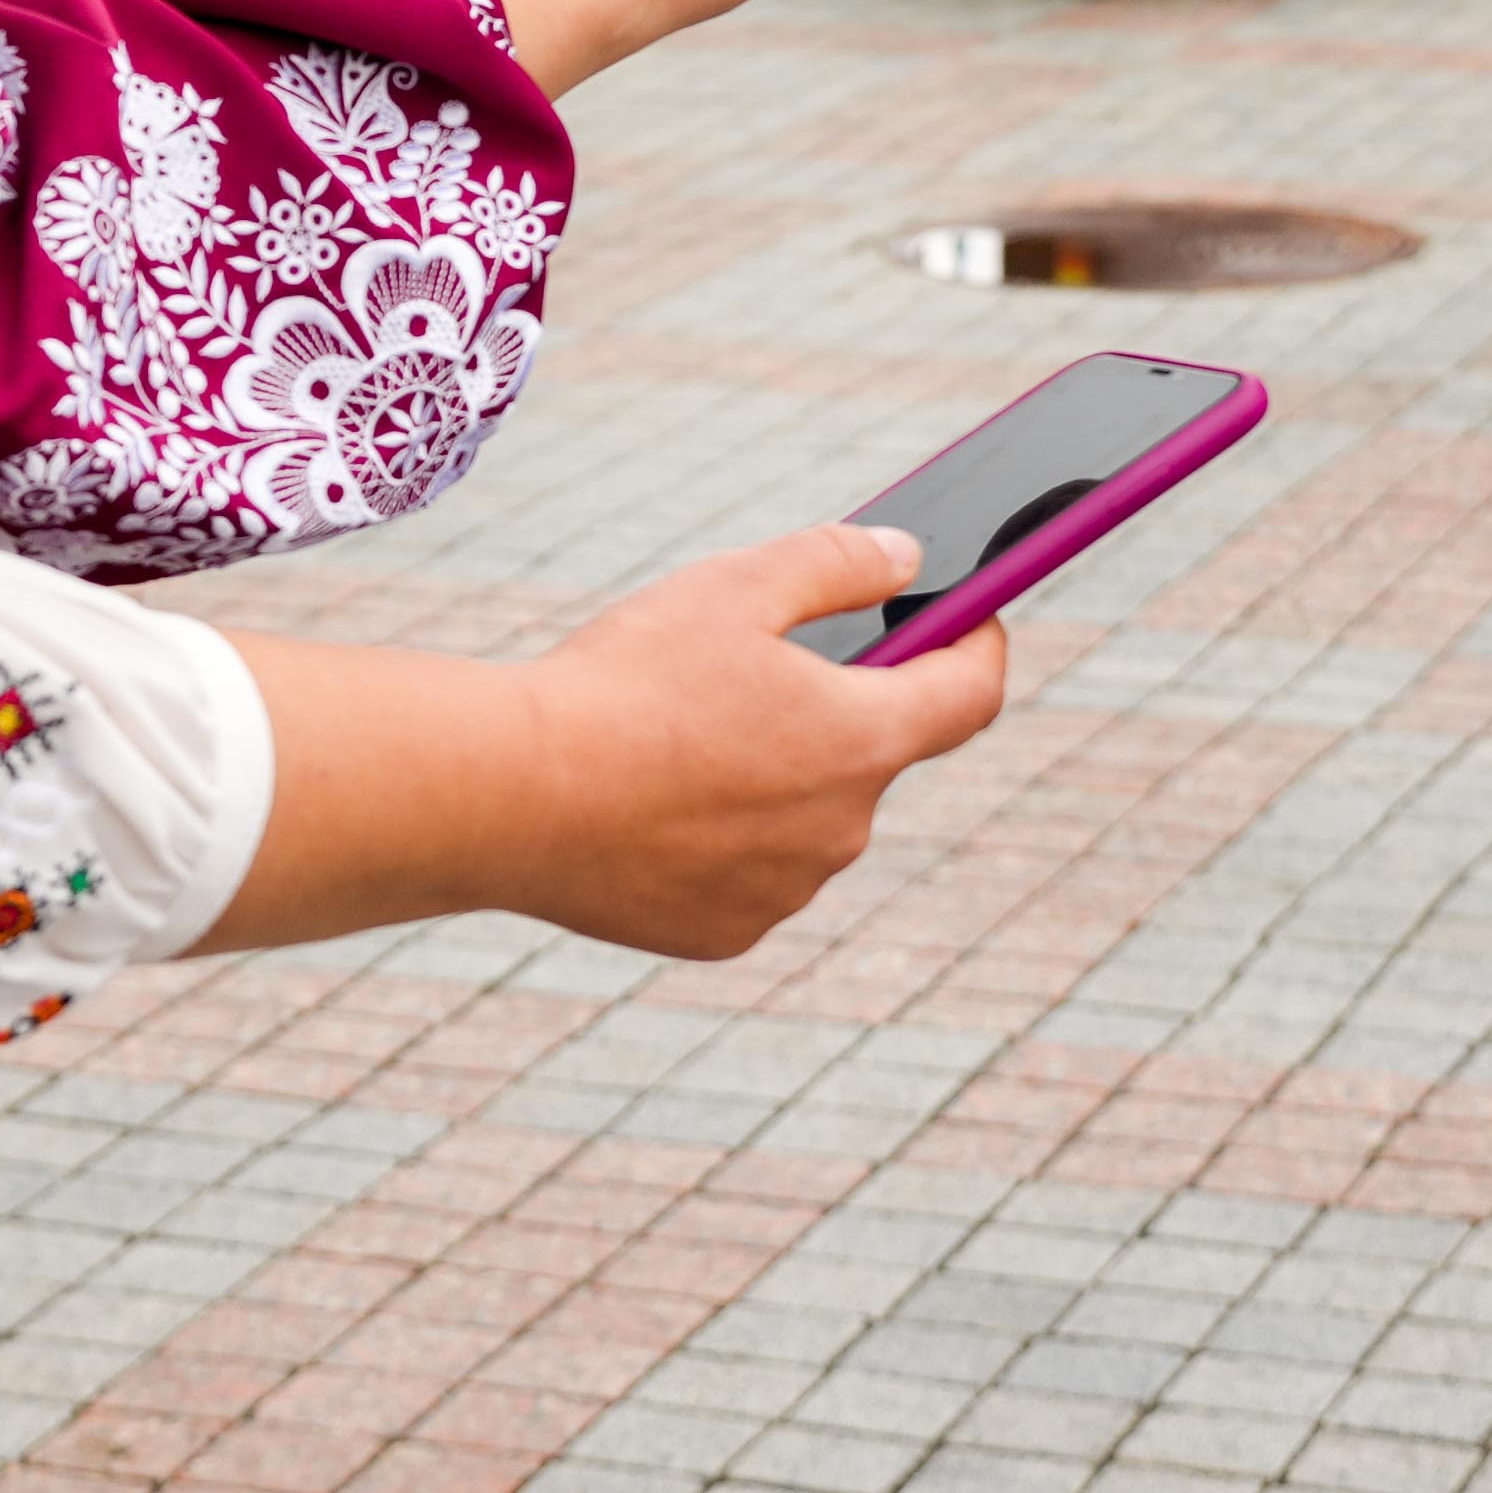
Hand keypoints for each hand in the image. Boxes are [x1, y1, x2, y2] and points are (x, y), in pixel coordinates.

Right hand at [200, 525, 1011, 962]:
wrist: (511, 796)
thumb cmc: (621, 683)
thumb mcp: (734, 587)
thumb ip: (837, 561)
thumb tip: (908, 560)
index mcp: (861, 739)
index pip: (972, 693)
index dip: (980, 644)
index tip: (970, 615)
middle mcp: (842, 829)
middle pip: (874, 752)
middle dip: (835, 707)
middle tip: (751, 666)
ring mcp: (786, 891)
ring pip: (807, 815)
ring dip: (774, 774)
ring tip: (677, 733)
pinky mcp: (726, 932)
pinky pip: (751, 873)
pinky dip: (723, 836)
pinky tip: (653, 800)